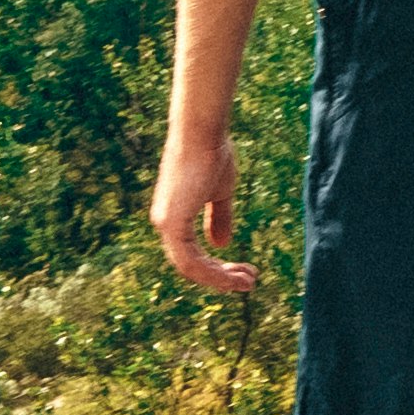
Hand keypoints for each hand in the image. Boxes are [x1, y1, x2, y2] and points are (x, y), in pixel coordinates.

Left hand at [154, 118, 259, 295]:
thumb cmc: (212, 153)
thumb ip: (218, 218)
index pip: (192, 254)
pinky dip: (214, 272)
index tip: (244, 271)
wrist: (203, 131)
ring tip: (249, 281)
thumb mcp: (220, 191)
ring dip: (221, 280)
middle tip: (249, 282)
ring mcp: (165, 224)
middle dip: (222, 278)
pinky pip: (190, 261)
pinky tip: (234, 276)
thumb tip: (221, 245)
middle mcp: (164, 223)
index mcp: (173, 216)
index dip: (217, 268)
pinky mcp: (171, 223)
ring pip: (191, 268)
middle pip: (191, 266)